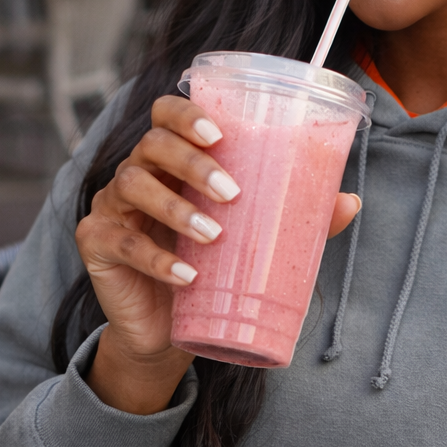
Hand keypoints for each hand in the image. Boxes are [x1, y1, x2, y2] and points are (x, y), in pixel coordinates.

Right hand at [76, 95, 360, 414]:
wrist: (167, 331)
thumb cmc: (210, 271)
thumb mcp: (252, 241)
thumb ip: (296, 219)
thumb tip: (351, 201)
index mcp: (170, 161)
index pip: (164, 115)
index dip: (185, 114)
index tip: (220, 134)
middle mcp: (135, 173)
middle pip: (151, 146)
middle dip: (192, 163)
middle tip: (231, 193)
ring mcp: (110, 206)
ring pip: (132, 186)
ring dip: (175, 207)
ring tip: (214, 234)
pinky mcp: (96, 244)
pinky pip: (120, 242)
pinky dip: (155, 259)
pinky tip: (186, 276)